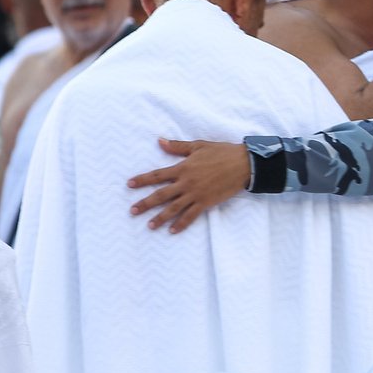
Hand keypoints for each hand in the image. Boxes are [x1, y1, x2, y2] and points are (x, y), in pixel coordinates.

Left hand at [128, 139, 250, 232]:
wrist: (242, 164)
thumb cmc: (221, 152)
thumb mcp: (198, 146)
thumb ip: (177, 147)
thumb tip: (159, 141)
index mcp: (182, 167)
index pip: (157, 175)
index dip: (142, 179)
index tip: (130, 184)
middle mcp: (186, 182)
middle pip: (161, 195)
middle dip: (145, 203)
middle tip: (132, 211)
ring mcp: (196, 194)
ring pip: (173, 208)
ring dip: (160, 217)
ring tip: (149, 225)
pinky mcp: (206, 202)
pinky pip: (190, 215)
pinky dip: (181, 224)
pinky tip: (172, 230)